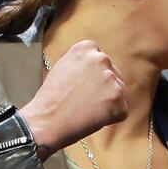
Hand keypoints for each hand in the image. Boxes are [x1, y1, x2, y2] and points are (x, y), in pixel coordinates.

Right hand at [21, 40, 127, 158]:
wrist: (46, 120)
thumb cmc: (51, 98)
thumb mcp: (64, 66)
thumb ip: (83, 63)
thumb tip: (99, 69)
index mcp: (87, 48)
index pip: (101, 61)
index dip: (93, 77)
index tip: (83, 86)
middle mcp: (101, 58)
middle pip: (113, 75)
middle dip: (103, 88)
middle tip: (85, 100)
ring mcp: (110, 77)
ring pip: (119, 92)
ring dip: (108, 102)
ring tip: (87, 109)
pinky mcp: (118, 97)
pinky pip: (122, 110)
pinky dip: (112, 117)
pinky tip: (93, 117)